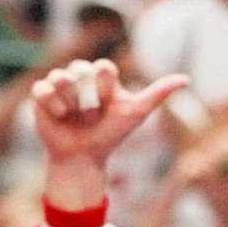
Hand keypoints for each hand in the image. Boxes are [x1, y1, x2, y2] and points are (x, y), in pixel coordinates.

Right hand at [32, 59, 186, 167]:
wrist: (85, 158)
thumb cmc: (110, 135)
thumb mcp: (136, 113)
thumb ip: (158, 94)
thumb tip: (186, 79)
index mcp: (102, 76)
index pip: (104, 68)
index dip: (106, 89)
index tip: (108, 107)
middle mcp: (81, 76)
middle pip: (81, 71)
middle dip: (88, 99)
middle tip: (91, 116)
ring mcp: (60, 84)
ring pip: (61, 78)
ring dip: (71, 104)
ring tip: (74, 117)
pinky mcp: (41, 95)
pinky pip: (43, 89)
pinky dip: (53, 106)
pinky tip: (59, 117)